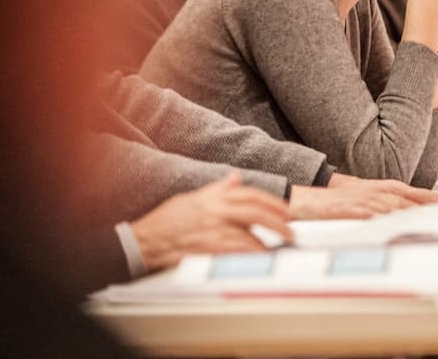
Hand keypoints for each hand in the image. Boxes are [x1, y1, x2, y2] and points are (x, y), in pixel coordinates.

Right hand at [128, 174, 291, 271]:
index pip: (251, 194)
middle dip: (279, 222)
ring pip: (250, 235)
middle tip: (291, 232)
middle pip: (257, 212)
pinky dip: (251, 257)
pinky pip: (238, 253)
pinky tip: (259, 259)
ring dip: (267, 243)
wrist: (146, 241)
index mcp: (214, 197)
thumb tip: (236, 178)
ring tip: (277, 249)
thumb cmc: (166, 221)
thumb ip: (218, 189)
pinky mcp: (210, 249)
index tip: (286, 211)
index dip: (272, 202)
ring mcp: (214, 230)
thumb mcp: (193, 197)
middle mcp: (217, 210)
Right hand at [290, 175, 437, 218]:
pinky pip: (383, 220)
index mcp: (390, 188)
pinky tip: (410, 232)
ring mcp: (373, 202)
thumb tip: (414, 215)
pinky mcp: (359, 211)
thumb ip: (393, 205)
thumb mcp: (372, 198)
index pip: (425, 195)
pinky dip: (397, 226)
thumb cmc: (341, 200)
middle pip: (420, 202)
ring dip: (426, 218)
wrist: (312, 199)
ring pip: (406, 210)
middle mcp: (385, 192)